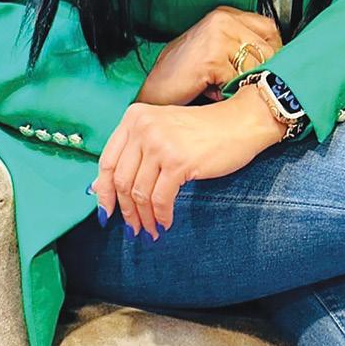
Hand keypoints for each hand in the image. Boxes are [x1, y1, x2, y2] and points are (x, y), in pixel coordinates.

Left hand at [92, 86, 286, 239]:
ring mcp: (160, 144)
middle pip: (121, 180)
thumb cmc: (204, 129)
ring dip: (144, 218)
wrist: (241, 121)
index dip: (103, 192)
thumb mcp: (163, 130)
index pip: (107, 161)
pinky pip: (160, 199)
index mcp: (135, 117)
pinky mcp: (178, 162)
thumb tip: (104, 188)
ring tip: (151, 229)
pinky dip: (161, 216)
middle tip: (134, 227)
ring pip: (139, 194)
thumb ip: (135, 152)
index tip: (106, 212)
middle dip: (125, 210)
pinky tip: (166, 221)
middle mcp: (143, 127)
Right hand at [134, 5, 282, 106]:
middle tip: (245, 87)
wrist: (153, 97)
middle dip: (262, 73)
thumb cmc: (184, 80)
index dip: (273, 55)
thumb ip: (244, 50)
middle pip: (269, 48)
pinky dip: (229, 93)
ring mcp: (217, 34)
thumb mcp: (219, 54)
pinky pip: (240, 80)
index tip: (268, 73)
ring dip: (245, 84)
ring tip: (222, 89)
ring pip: (257, 65)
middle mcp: (222, 18)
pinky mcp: (212, 55)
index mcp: (225, 14)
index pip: (270, 30)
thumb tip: (281, 60)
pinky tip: (212, 92)